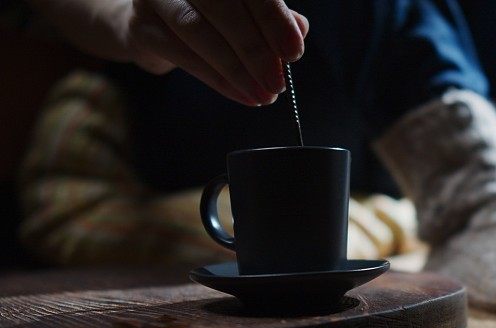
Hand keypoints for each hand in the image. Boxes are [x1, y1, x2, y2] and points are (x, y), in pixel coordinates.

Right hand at [124, 0, 308, 105]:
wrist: (155, 24)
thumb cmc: (212, 15)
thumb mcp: (247, 12)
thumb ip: (273, 17)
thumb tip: (299, 29)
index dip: (274, 19)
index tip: (293, 52)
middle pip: (224, 7)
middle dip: (255, 50)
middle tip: (277, 82)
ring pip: (198, 31)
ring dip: (236, 69)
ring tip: (262, 95)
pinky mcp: (141, 25)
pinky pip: (182, 55)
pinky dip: (216, 79)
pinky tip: (240, 94)